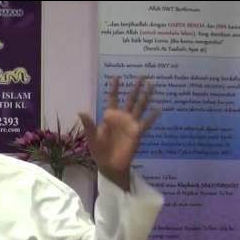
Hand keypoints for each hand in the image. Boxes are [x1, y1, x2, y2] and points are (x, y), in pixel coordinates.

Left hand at [78, 76, 160, 190]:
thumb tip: (80, 110)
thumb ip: (89, 123)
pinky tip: (159, 107)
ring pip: (140, 106)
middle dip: (136, 88)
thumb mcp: (91, 136)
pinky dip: (152, 116)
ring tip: (152, 85)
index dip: (115, 88)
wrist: (109, 164)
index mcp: (110, 116)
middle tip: (142, 75)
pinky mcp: (137, 132)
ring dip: (146, 96)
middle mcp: (122, 117)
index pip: (113, 98)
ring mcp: (131, 124)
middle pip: (130, 99)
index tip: (117, 76)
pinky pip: (146, 122)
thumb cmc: (99, 150)